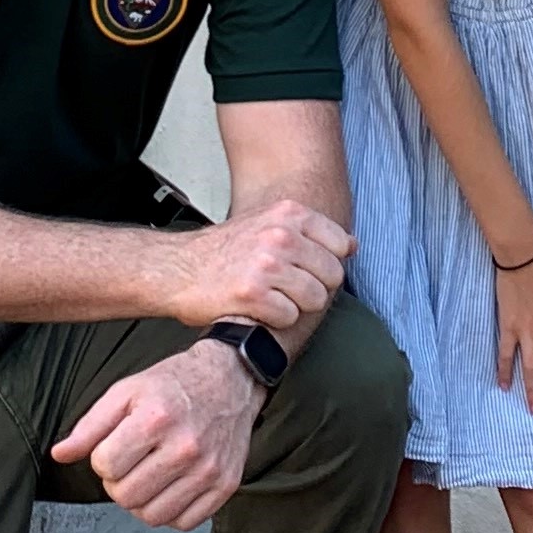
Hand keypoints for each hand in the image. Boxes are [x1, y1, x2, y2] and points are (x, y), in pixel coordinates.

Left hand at [53, 343, 259, 529]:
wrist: (231, 379)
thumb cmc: (174, 384)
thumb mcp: (127, 391)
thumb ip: (90, 425)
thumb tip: (60, 455)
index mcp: (156, 418)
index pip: (105, 466)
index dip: (103, 459)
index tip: (116, 447)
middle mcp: (185, 447)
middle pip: (126, 496)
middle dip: (119, 483)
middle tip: (131, 463)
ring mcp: (208, 470)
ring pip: (152, 516)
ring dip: (142, 501)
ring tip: (149, 475)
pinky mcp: (226, 486)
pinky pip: (183, 523)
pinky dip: (171, 512)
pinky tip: (171, 486)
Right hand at [158, 198, 352, 334]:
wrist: (179, 268)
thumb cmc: (226, 250)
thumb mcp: (269, 222)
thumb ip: (310, 231)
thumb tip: (352, 244)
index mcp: (289, 213)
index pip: (340, 244)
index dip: (326, 264)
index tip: (305, 269)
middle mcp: (281, 234)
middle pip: (332, 275)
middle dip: (313, 288)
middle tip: (284, 288)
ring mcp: (267, 263)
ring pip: (315, 299)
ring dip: (295, 305)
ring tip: (270, 297)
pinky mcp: (253, 293)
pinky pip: (289, 317)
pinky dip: (275, 320)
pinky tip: (257, 308)